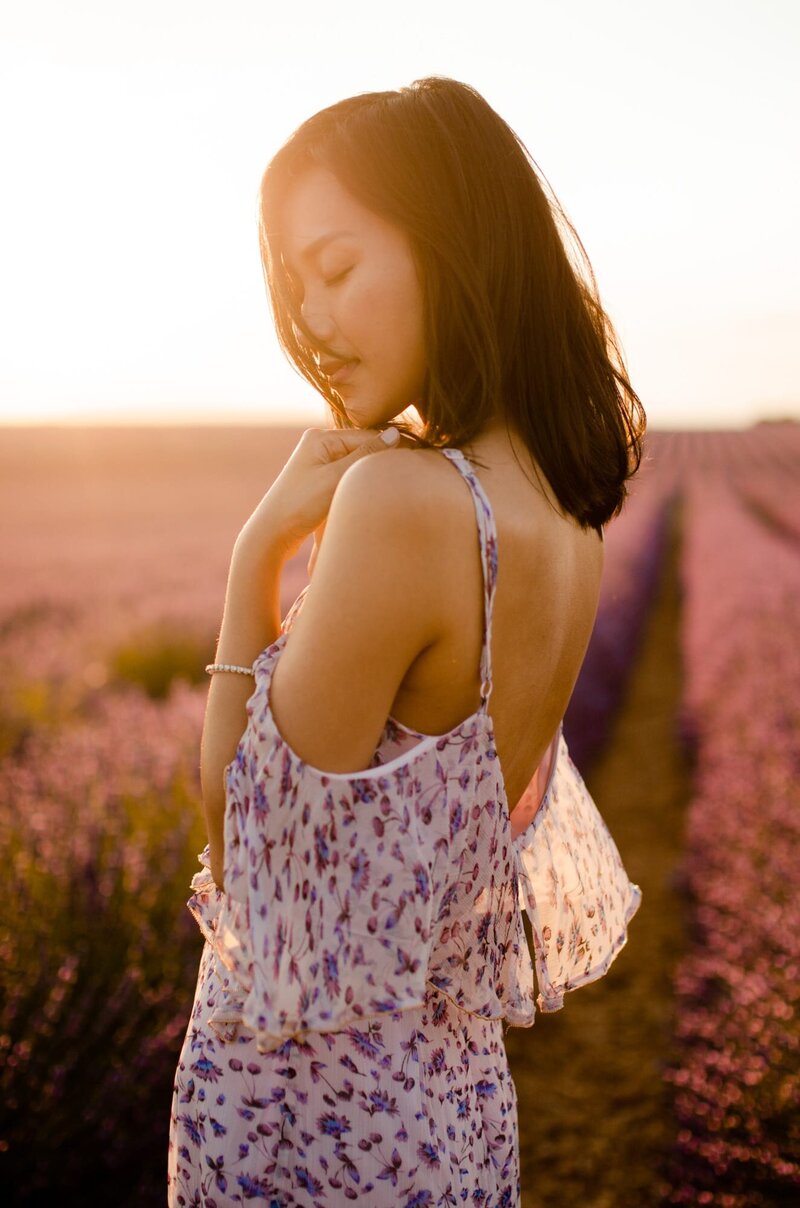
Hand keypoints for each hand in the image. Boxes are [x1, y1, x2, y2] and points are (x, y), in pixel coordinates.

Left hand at [240, 425, 403, 562]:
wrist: (271, 535)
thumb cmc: (300, 506)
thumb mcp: (334, 479)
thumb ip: (365, 455)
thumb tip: (395, 434)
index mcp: (321, 437)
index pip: (369, 437)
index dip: (394, 449)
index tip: (417, 463)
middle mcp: (319, 444)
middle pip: (364, 449)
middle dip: (382, 463)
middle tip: (409, 477)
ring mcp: (319, 463)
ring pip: (358, 465)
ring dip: (371, 477)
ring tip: (393, 488)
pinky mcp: (320, 481)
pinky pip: (348, 478)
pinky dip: (359, 486)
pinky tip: (372, 496)